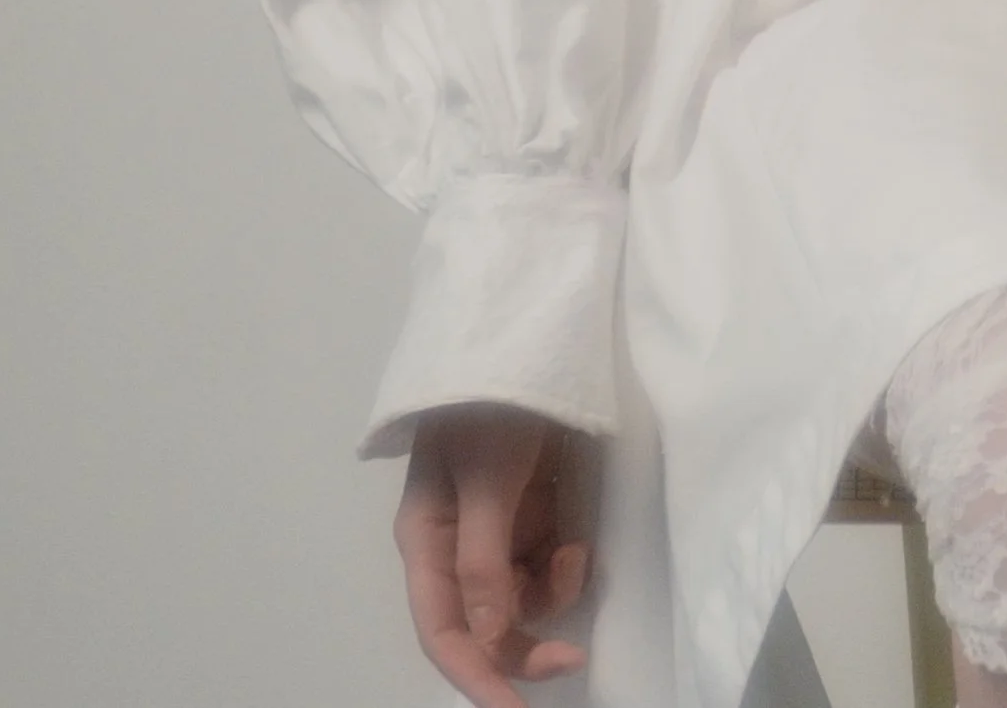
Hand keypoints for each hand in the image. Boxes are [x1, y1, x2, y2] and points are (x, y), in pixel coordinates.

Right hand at [396, 405, 595, 706]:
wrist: (532, 333)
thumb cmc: (492, 400)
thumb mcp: (486, 476)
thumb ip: (484, 557)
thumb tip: (487, 637)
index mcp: (427, 538)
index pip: (444, 631)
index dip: (476, 679)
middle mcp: (458, 542)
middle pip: (486, 624)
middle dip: (526, 645)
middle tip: (573, 656)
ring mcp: (499, 526)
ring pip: (524, 596)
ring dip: (552, 590)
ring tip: (576, 553)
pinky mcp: (535, 508)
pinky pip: (551, 558)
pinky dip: (568, 558)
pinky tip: (579, 537)